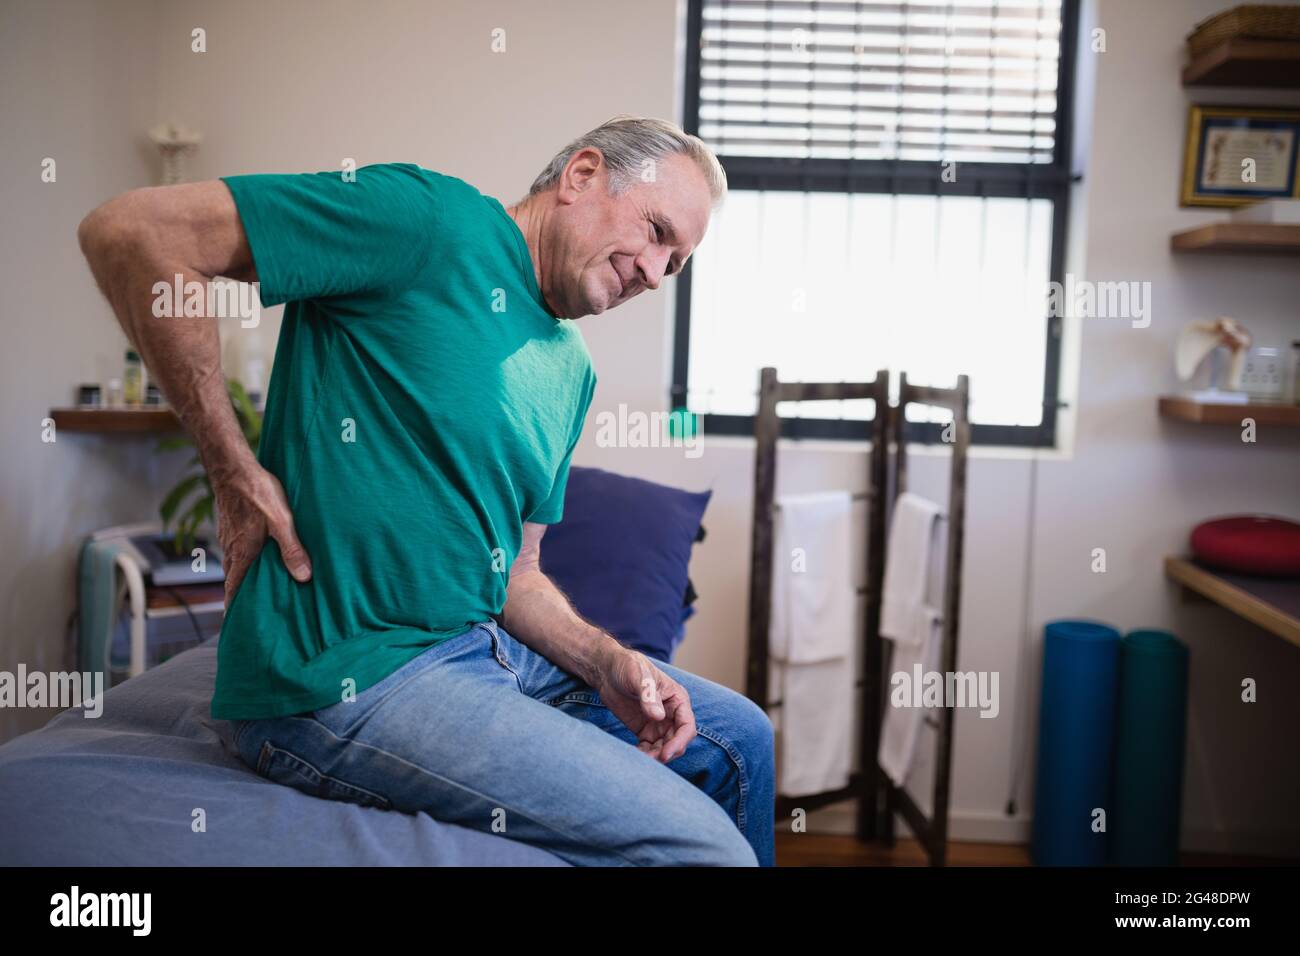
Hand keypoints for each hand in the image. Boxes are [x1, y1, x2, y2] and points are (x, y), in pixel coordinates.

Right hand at [212, 461, 311, 607]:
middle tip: (251, 609)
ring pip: (234, 564)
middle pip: (234, 579)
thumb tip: (303, 576)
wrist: (233, 468)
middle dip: (240, 595)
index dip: (235, 606)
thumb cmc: (258, 493)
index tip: (236, 623)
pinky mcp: (230, 525)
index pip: (234, 588)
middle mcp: (232, 549)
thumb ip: (292, 549)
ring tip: (256, 586)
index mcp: (243, 553)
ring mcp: (229, 536)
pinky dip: (242, 559)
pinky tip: (255, 555)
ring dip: (242, 576)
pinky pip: (235, 549)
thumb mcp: (281, 522)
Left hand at [594, 647, 696, 763]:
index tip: (665, 753)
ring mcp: (658, 723)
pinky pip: (649, 748)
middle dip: (667, 753)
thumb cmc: (628, 666)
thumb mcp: (638, 677)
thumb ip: (649, 696)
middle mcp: (671, 713)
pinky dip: (644, 755)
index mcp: (677, 699)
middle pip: (677, 740)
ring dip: (655, 757)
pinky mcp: (644, 730)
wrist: (607, 669)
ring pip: (663, 747)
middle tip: (651, 760)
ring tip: (639, 760)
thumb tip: (659, 717)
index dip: (679, 742)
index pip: (687, 725)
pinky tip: (633, 756)